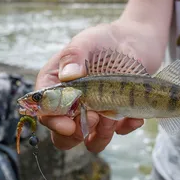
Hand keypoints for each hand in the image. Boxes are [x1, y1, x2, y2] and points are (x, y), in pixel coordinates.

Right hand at [35, 24, 144, 152]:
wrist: (133, 40)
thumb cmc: (103, 39)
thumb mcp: (85, 41)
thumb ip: (73, 56)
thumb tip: (67, 75)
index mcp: (57, 86)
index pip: (46, 111)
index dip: (54, 122)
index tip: (68, 124)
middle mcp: (73, 104)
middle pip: (63, 134)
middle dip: (75, 135)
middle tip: (93, 118)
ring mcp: (95, 112)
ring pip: (91, 139)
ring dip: (100, 134)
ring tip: (112, 116)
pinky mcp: (116, 115)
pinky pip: (119, 131)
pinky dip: (126, 127)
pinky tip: (133, 116)